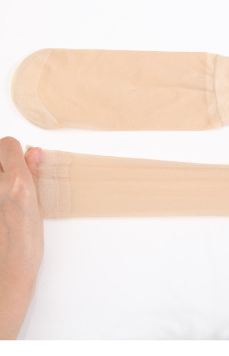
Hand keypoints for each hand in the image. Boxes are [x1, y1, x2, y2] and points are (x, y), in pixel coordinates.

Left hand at [0, 137, 42, 338]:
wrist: (5, 272)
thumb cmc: (26, 245)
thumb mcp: (37, 206)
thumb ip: (32, 175)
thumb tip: (34, 153)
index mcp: (17, 183)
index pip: (9, 144)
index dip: (14, 152)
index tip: (16, 163)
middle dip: (1, 162)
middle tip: (6, 181)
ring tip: (0, 199)